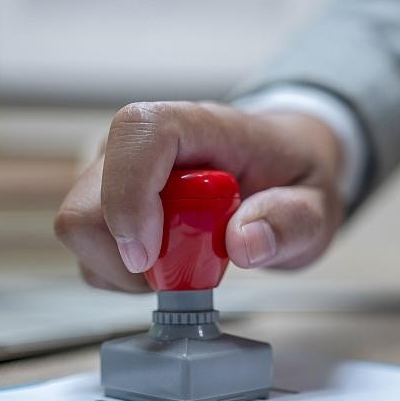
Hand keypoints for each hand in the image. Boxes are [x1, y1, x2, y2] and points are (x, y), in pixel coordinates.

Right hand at [54, 101, 344, 291]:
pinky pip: (92, 253)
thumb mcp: (316, 203)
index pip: (137, 134)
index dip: (129, 196)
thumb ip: (292, 221)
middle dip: (129, 254)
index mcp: (196, 124)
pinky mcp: (107, 204)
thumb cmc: (290, 176)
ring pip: (83, 232)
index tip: (150, 254)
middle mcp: (142, 143)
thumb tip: (246, 243)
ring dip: (129, 270)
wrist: (280, 169)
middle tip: (189, 267)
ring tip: (185, 262)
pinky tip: (167, 263)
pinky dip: (124, 276)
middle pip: (88, 200)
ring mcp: (117, 173)